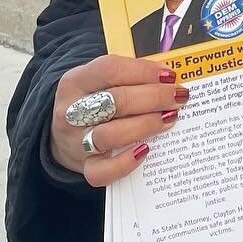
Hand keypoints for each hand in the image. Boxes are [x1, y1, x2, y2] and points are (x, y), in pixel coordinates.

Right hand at [50, 55, 188, 185]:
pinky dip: (126, 163)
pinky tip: (146, 149)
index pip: (110, 70)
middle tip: (179, 97)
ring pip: (110, 135)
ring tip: (169, 118)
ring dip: (146, 125)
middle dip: (155, 97)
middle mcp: (71, 112)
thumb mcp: (102, 80)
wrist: (63, 135)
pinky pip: (102, 171)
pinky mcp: (84, 166)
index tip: (169, 75)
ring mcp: (76, 142)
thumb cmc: (95, 100)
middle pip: (115, 101)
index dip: (144, 71)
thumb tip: (169, 79)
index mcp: (76, 82)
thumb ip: (131, 75)